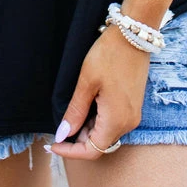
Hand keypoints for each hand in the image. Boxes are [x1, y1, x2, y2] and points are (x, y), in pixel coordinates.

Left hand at [45, 25, 150, 160]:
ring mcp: (133, 114)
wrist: (133, 34)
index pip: (91, 151)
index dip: (70, 152)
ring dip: (87, 129)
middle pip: (99, 144)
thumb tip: (64, 134)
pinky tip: (86, 106)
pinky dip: (97, 120)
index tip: (53, 144)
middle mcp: (128, 123)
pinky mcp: (133, 104)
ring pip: (106, 133)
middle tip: (58, 127)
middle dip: (77, 140)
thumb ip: (76, 111)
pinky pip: (113, 122)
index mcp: (116, 121)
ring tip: (70, 113)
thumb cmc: (109, 55)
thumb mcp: (87, 83)